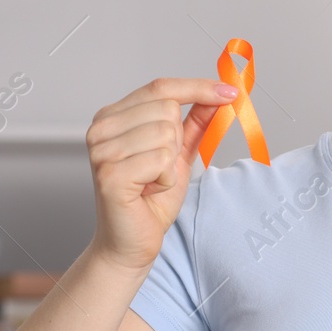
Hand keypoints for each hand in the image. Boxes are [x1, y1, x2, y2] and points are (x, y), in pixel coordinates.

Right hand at [86, 77, 238, 272]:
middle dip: (176, 142)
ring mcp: (102, 151)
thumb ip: (194, 123)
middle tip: (158, 168)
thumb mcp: (179, 154)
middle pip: (167, 110)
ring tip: (151, 181)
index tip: (230, 92)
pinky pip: (161, 161)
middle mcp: (101, 128)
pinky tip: (147, 192)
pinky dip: (165, 180)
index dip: (198, 87)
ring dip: (170, 165)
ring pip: (166, 134)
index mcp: (113, 116)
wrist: (130, 243)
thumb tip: (218, 96)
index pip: (160, 87)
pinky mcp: (110, 174)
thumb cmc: (149, 200)